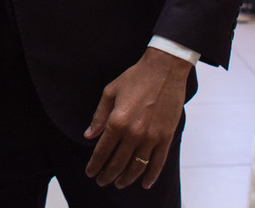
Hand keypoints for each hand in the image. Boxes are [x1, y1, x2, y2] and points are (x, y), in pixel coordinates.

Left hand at [82, 47, 188, 188]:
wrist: (164, 70)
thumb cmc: (135, 78)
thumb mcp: (110, 92)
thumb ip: (99, 116)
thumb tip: (89, 136)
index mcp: (117, 121)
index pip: (102, 151)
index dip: (95, 164)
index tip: (90, 173)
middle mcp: (134, 132)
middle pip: (118, 162)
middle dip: (107, 175)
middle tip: (101, 181)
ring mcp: (152, 136)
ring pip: (137, 166)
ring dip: (126, 178)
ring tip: (118, 184)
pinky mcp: (166, 136)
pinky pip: (158, 162)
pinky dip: (151, 175)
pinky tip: (144, 183)